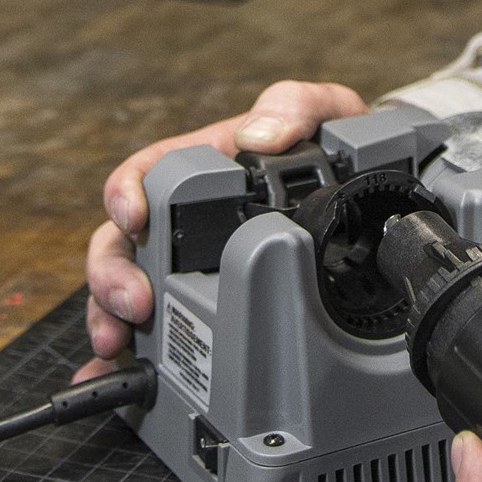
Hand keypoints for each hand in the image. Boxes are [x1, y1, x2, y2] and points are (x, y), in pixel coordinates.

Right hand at [75, 81, 367, 382]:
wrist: (368, 189)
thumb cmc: (332, 148)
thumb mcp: (324, 113)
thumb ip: (295, 106)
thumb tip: (258, 134)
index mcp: (204, 165)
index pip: (145, 173)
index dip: (126, 194)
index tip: (134, 217)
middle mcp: (188, 215)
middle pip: (123, 241)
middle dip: (113, 273)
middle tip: (134, 302)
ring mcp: (193, 259)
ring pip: (132, 287)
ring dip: (112, 316)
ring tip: (117, 343)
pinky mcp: (208, 298)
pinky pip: (162, 327)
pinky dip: (131, 353)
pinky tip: (116, 375)